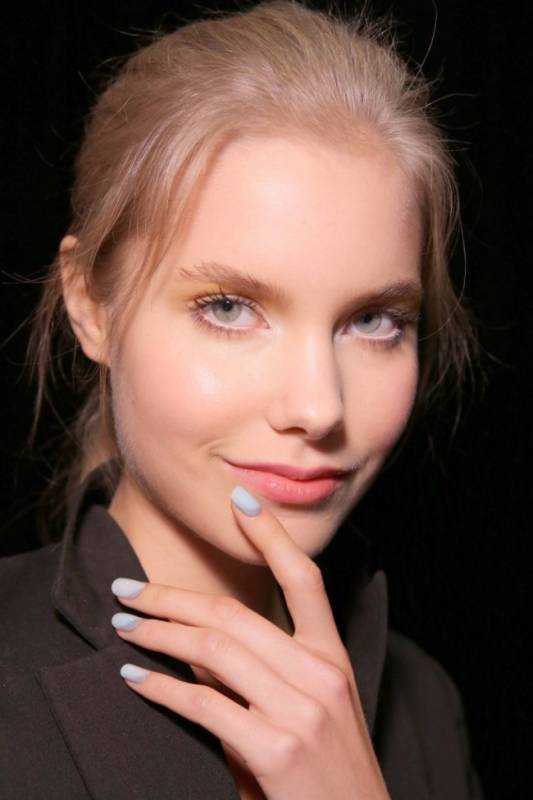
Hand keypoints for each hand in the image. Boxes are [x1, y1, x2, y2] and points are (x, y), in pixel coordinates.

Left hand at [110, 485, 390, 799]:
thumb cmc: (326, 774)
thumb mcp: (307, 710)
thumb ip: (261, 673)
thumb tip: (198, 645)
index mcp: (332, 656)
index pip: (304, 578)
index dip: (270, 533)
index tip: (239, 497)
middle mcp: (320, 672)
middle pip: (234, 613)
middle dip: (172, 597)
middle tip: (129, 590)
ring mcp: (301, 709)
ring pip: (214, 649)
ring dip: (159, 634)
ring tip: (125, 627)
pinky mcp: (276, 748)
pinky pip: (203, 704)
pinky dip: (162, 688)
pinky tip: (138, 679)